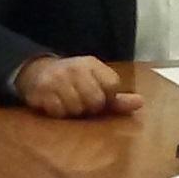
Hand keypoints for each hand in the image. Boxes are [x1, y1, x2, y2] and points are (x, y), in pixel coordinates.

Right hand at [17, 55, 141, 118]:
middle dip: (90, 107)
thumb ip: (118, 98)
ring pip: (76, 108)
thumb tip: (141, 103)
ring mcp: (57, 78)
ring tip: (68, 103)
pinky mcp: (42, 90)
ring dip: (73, 111)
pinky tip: (56, 105)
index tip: (99, 96)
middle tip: (82, 103)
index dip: (107, 97)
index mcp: (92, 64)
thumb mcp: (96, 83)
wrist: (37, 72)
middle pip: (95, 100)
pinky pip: (58, 112)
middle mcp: (75, 68)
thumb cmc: (74, 82)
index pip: (112, 85)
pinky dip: (58, 113)